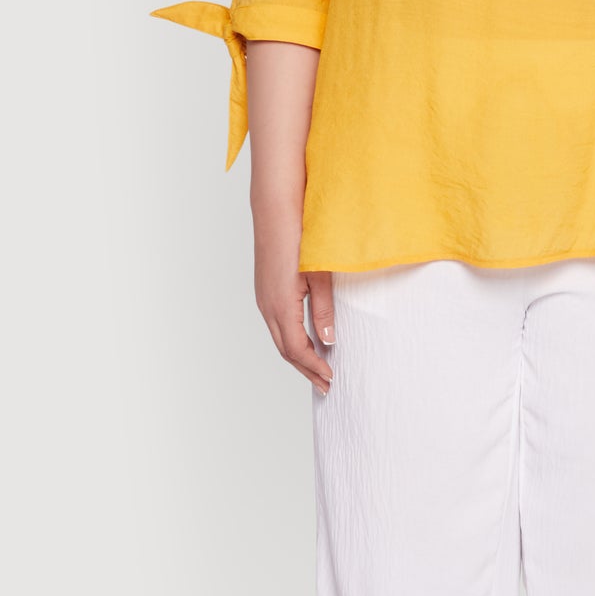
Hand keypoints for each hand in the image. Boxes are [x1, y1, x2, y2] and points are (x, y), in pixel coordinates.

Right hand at [254, 229, 334, 394]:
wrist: (275, 210)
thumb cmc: (300, 238)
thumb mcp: (320, 275)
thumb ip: (324, 309)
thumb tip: (328, 340)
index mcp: (280, 305)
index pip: (297, 348)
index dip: (314, 366)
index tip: (331, 378)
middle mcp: (267, 306)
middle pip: (286, 350)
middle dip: (306, 369)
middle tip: (326, 385)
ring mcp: (263, 299)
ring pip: (279, 338)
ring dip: (298, 357)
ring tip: (317, 370)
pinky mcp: (265, 291)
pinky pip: (276, 325)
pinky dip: (291, 340)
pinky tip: (305, 341)